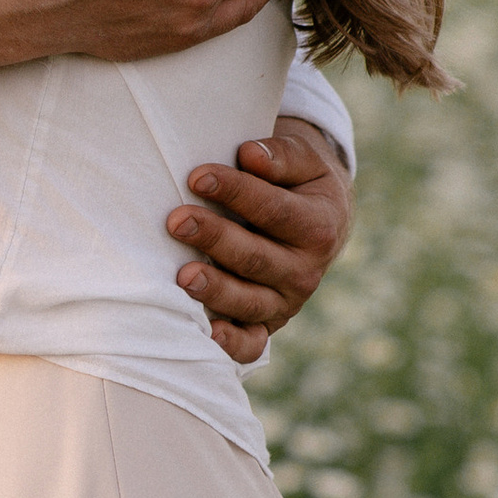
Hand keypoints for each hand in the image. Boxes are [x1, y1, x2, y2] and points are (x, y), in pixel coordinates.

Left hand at [168, 118, 354, 365]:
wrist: (321, 221)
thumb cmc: (299, 183)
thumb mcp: (304, 161)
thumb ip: (282, 156)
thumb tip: (250, 154)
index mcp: (318, 226)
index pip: (273, 210)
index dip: (236, 192)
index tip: (197, 176)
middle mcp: (306, 270)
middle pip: (256, 258)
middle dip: (215, 239)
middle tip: (177, 220)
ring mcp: (287, 302)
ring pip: (249, 301)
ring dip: (215, 290)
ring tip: (183, 277)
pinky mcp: (269, 324)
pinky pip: (252, 343)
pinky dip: (231, 344)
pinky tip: (206, 333)